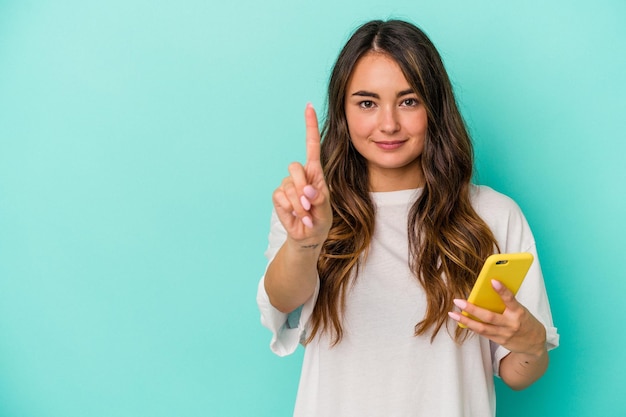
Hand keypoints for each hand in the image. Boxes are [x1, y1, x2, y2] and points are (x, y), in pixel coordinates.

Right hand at [272, 104, 331, 244]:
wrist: (309, 236)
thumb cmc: (320, 220)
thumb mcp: (326, 210)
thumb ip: (319, 199)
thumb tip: (306, 190)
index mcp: (315, 172)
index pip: (312, 145)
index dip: (310, 126)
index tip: (308, 106)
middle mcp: (300, 175)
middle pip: (295, 166)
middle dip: (302, 186)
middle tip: (310, 204)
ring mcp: (288, 185)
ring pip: (289, 185)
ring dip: (299, 204)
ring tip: (306, 214)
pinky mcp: (278, 196)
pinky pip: (281, 197)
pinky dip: (291, 209)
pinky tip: (298, 217)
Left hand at [448, 280, 546, 355]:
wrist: (535, 344)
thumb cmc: (525, 321)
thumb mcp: (521, 309)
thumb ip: (506, 303)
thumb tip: (487, 290)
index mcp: (519, 312)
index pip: (510, 300)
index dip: (502, 290)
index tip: (493, 280)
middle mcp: (511, 324)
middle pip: (489, 317)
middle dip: (472, 308)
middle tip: (458, 301)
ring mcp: (504, 334)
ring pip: (482, 328)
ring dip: (466, 320)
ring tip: (453, 313)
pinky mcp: (499, 341)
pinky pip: (482, 333)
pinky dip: (471, 326)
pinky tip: (461, 321)